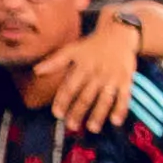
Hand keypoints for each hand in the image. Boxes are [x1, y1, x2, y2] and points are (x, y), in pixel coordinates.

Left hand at [34, 11, 143, 126]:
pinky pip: (124, 97)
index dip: (62, 100)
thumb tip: (36, 71)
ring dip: (98, 114)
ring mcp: (113, 78)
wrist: (119, 34)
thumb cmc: (92, 45)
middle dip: (78, 112)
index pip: (70, 86)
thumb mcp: (72, 50)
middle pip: (86, 96)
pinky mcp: (126, 81)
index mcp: (83, 66)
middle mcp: (97, 74)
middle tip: (71, 126)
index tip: (57, 114)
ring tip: (92, 128)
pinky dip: (120, 109)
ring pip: (104, 99)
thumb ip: (55, 62)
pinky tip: (115, 121)